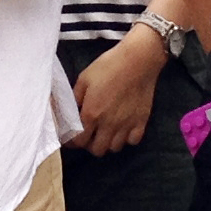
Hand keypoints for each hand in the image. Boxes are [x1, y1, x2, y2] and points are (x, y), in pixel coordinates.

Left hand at [68, 29, 165, 154]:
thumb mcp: (84, 79)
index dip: (73, 142)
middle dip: (90, 145)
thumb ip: (75, 98)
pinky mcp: (141, 121)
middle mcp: (108, 124)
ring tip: (105, 132)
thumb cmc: (108, 66)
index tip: (73, 138)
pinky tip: (123, 129)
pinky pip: (133, 141)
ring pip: (114, 148)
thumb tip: (69, 112)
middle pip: (97, 150)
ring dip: (108, 142)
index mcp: (92, 114)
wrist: (137, 60)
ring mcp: (126, 124)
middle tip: (90, 135)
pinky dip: (127, 139)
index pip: (79, 141)